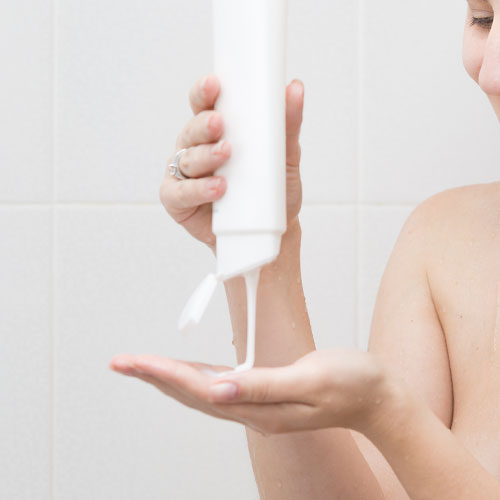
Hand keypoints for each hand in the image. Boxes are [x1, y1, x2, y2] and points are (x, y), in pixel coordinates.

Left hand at [109, 349, 395, 436]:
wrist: (377, 398)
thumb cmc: (351, 383)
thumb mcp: (310, 379)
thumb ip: (263, 386)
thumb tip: (216, 391)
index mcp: (260, 407)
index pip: (199, 389)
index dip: (164, 374)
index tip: (133, 362)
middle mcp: (252, 411)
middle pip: (191, 393)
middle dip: (154, 377)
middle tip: (122, 362)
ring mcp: (257, 406)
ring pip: (201, 392)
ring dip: (169, 378)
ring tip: (142, 366)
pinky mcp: (264, 396)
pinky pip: (218, 388)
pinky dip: (194, 377)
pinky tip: (186, 371)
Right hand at [159, 74, 304, 251]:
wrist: (268, 232)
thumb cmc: (271, 192)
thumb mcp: (285, 157)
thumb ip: (287, 125)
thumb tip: (295, 88)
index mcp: (216, 132)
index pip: (204, 105)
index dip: (204, 93)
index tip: (214, 84)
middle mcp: (196, 149)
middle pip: (192, 129)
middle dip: (203, 125)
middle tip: (220, 123)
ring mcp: (185, 175)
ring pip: (187, 159)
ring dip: (205, 156)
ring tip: (226, 155)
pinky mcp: (178, 201)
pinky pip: (181, 192)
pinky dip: (197, 190)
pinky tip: (218, 188)